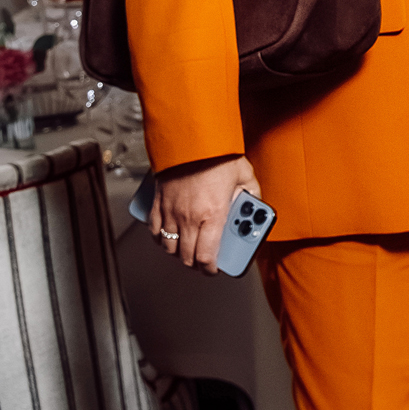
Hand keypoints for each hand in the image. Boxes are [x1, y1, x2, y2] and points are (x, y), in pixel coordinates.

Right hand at [155, 156, 260, 274]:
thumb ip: (251, 194)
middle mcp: (189, 217)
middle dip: (194, 264)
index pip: (207, 255)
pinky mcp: (158, 203)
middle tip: (202, 262)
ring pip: (168, 246)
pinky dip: (160, 238)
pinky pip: (155, 230)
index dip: (210, 269)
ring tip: (187, 250)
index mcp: (213, 215)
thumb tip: (253, 206)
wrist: (190, 139)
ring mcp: (171, 211)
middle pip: (186, 256)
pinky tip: (168, 237)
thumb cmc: (217, 155)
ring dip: (177, 252)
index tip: (214, 270)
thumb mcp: (245, 176)